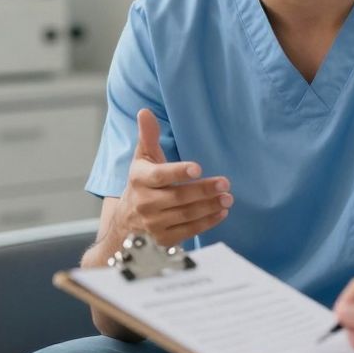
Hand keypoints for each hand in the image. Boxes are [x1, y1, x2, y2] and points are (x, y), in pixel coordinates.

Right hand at [111, 109, 231, 247]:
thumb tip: (145, 112)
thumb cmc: (140, 185)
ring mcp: (153, 224)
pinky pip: (188, 231)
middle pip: (178, 197)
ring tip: (228, 198)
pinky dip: (207, 222)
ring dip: (209, 207)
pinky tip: (221, 212)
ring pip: (186, 215)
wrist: (125, 224)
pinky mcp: (163, 240)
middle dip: (203, 190)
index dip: (178, 172)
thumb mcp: (141, 160)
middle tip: (225, 183)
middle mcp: (144, 203)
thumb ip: (147, 136)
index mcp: (139, 179)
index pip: (160, 176)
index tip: (197, 168)